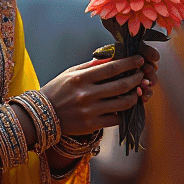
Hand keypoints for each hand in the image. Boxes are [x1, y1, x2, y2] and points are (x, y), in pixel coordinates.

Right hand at [41, 45, 159, 136]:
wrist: (42, 115)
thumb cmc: (56, 91)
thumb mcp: (69, 73)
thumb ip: (90, 66)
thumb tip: (111, 58)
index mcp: (80, 78)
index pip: (111, 68)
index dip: (129, 63)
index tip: (139, 60)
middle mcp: (86, 94)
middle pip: (121, 85)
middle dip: (136, 78)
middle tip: (142, 74)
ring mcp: (90, 111)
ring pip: (122, 103)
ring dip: (134, 96)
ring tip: (137, 91)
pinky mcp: (92, 125)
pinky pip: (115, 119)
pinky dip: (123, 112)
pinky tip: (125, 106)